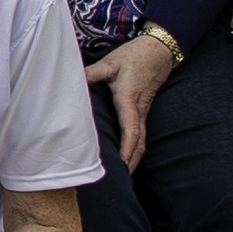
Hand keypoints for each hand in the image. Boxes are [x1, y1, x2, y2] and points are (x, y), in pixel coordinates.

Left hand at [83, 28, 177, 167]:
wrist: (160, 49)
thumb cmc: (135, 56)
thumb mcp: (110, 62)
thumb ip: (92, 73)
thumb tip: (73, 80)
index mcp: (129, 100)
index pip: (131, 130)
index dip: (126, 149)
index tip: (121, 164)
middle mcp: (139, 110)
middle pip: (139, 143)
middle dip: (132, 163)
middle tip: (120, 182)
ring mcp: (144, 111)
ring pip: (141, 140)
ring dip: (134, 158)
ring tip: (123, 176)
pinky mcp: (144, 110)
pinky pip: (141, 133)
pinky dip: (135, 148)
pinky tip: (127, 158)